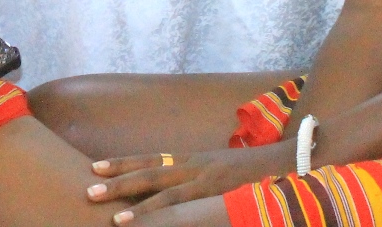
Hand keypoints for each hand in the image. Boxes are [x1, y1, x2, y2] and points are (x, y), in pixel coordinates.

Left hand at [85, 143, 294, 221]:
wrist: (292, 161)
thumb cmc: (258, 172)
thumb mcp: (224, 173)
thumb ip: (202, 179)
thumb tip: (185, 187)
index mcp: (195, 160)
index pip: (152, 160)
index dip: (124, 164)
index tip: (96, 167)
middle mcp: (197, 166)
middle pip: (150, 173)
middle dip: (118, 181)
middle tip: (89, 190)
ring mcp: (208, 180)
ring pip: (164, 193)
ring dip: (136, 207)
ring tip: (112, 221)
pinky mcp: (220, 194)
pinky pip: (185, 208)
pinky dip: (161, 217)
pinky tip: (143, 226)